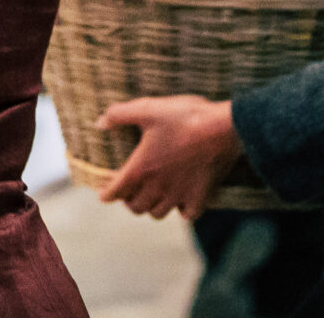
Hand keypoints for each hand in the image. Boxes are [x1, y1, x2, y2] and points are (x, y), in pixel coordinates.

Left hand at [96, 95, 242, 220]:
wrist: (224, 128)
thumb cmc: (184, 117)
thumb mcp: (148, 109)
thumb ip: (119, 115)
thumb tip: (100, 123)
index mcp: (141, 169)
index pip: (116, 191)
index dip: (107, 194)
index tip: (104, 195)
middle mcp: (158, 188)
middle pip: (136, 206)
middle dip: (129, 200)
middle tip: (130, 191)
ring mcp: (180, 195)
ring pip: (158, 213)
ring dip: (151, 206)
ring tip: (152, 196)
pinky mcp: (201, 197)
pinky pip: (187, 214)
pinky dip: (181, 210)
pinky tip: (181, 201)